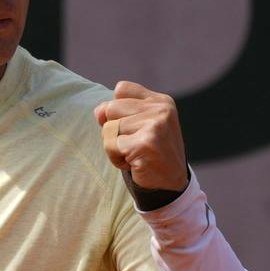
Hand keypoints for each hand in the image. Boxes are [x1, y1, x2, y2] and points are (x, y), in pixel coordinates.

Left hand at [94, 80, 190, 194]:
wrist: (171, 181)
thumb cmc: (150, 151)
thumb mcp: (138, 124)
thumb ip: (117, 111)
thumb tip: (99, 112)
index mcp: (160, 101)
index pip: (121, 89)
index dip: (117, 110)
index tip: (132, 127)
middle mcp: (160, 109)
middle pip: (110, 108)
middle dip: (114, 130)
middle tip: (133, 143)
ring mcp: (154, 125)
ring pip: (108, 128)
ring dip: (114, 147)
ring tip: (133, 154)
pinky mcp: (145, 143)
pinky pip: (110, 145)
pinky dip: (116, 158)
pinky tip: (133, 163)